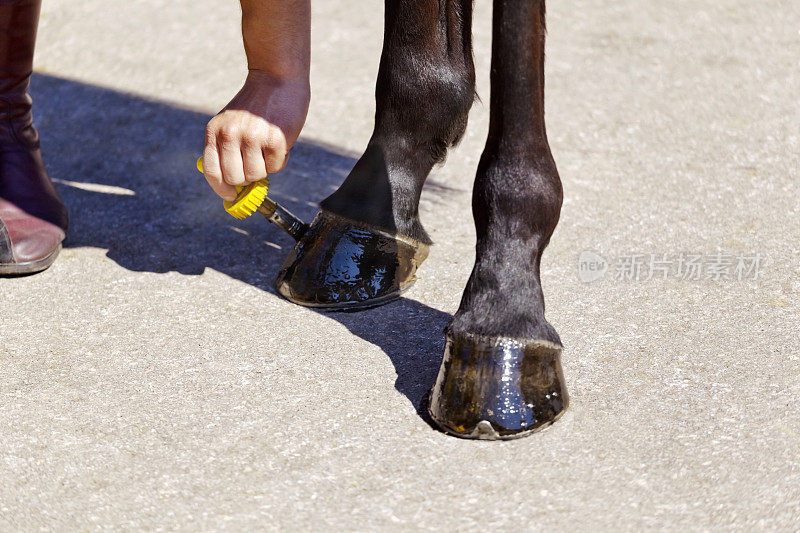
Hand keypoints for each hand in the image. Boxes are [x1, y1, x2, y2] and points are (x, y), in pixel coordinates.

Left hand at [202, 70, 309, 200]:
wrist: (277, 78)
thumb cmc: (256, 105)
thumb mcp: (230, 122)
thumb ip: (226, 148)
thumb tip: (232, 184)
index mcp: (215, 131)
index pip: (212, 171)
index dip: (221, 188)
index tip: (231, 195)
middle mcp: (230, 135)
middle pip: (235, 178)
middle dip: (246, 178)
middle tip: (255, 166)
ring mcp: (252, 138)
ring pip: (256, 175)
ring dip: (264, 168)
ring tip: (267, 149)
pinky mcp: (274, 140)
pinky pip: (276, 167)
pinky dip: (279, 160)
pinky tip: (278, 141)